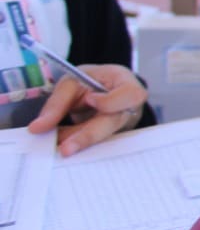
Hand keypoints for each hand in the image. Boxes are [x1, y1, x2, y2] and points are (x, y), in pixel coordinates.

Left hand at [27, 64, 147, 155]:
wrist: (98, 88)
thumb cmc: (91, 81)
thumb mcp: (72, 82)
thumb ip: (57, 103)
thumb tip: (38, 127)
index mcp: (127, 84)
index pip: (131, 95)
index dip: (111, 101)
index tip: (90, 100)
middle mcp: (130, 107)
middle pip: (114, 123)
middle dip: (88, 135)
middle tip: (65, 148)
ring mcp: (123, 125)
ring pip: (102, 138)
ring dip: (77, 141)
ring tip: (55, 142)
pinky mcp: (111, 137)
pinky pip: (96, 144)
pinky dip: (77, 143)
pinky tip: (63, 143)